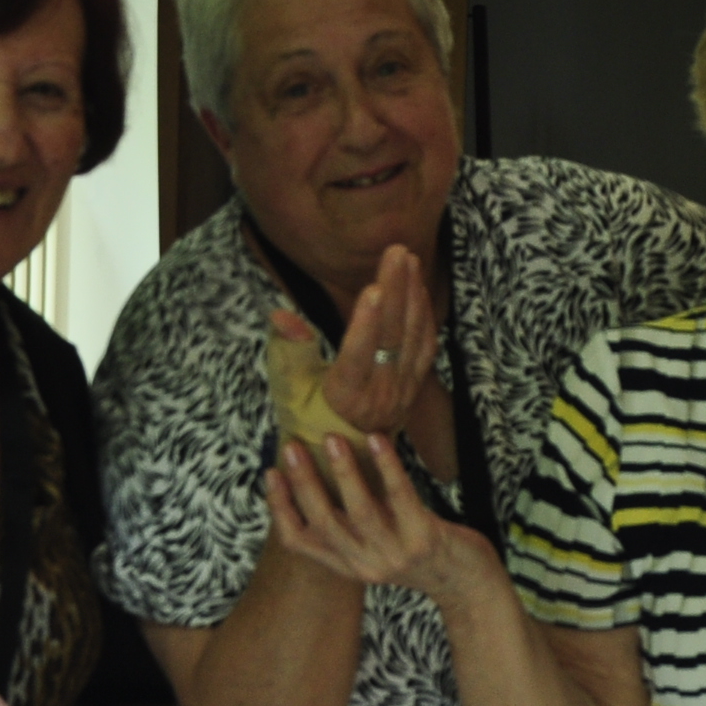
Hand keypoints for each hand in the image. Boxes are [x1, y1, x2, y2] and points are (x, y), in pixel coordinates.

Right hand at [265, 433, 495, 603]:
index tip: (270, 473)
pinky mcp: (424, 540)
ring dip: (342, 472)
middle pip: (323, 523)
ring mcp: (395, 555)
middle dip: (303, 483)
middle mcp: (366, 565)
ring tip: (332, 438)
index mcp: (348, 565)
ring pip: (359, 511)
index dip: (280, 507)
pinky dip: (387, 466)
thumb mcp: (378, 546)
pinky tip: (377, 440)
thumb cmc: (421, 552)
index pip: (299, 541)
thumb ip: (352, 523)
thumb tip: (326, 473)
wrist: (468, 584)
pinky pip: (400, 497)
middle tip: (291, 447)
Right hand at [297, 244, 438, 439]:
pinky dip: (424, 314)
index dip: (366, 322)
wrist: (343, 454)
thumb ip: (287, 349)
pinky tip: (418, 287)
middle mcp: (380, 397)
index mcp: (346, 399)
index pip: (358, 356)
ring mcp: (402, 392)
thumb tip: (280, 315)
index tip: (372, 288)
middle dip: (396, 290)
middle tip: (397, 251)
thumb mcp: (287, 388)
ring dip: (414, 295)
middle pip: (392, 338)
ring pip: (414, 339)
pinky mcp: (415, 387)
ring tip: (409, 259)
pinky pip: (425, 347)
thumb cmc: (307, 417)